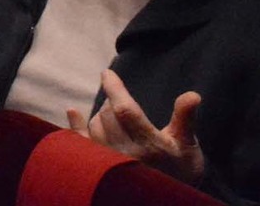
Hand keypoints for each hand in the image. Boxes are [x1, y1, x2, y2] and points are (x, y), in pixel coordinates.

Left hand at [69, 71, 204, 184]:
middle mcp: (128, 154)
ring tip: (115, 115)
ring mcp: (111, 162)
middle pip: (108, 116)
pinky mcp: (99, 168)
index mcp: (151, 145)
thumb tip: (194, 95)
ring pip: (96, 126)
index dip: (115, 89)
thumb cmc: (182, 165)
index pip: (126, 111)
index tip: (107, 73)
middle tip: (121, 100)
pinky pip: (82, 143)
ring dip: (101, 114)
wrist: (172, 196)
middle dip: (112, 101)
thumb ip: (185, 117)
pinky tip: (73, 111)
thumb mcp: (187, 142)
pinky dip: (76, 126)